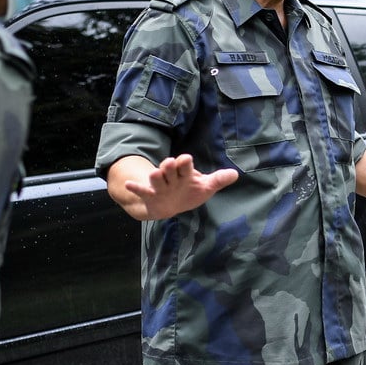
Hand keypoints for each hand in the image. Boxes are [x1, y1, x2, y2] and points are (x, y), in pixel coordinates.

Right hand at [124, 154, 238, 219]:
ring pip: (156, 179)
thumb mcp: (205, 187)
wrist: (170, 205)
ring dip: (156, 176)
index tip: (186, 159)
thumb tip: (235, 174)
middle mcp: (171, 176)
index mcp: (184, 173)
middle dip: (170, 167)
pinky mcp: (150, 195)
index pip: (185, 165)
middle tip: (170, 162)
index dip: (185, 163)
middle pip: (169, 169)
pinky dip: (136, 188)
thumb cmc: (189, 192)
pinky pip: (142, 191)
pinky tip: (130, 185)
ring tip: (155, 173)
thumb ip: (218, 180)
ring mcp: (160, 186)